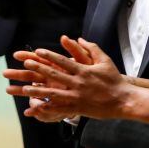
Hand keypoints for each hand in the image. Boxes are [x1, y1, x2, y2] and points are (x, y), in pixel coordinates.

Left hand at [5, 37, 129, 120]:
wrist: (123, 100)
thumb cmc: (114, 79)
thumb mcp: (104, 60)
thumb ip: (91, 48)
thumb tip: (79, 39)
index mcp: (83, 70)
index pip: (62, 61)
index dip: (48, 56)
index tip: (37, 52)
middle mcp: (78, 83)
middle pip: (54, 75)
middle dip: (39, 69)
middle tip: (25, 64)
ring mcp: (77, 96)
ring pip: (54, 93)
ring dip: (39, 90)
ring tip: (25, 88)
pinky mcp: (78, 108)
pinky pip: (60, 108)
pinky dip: (49, 108)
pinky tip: (38, 107)